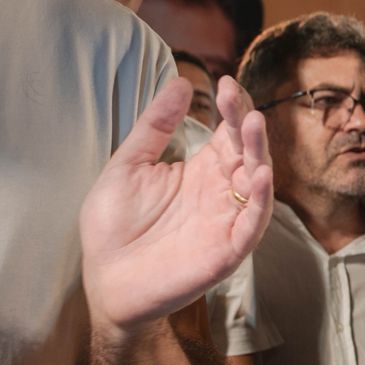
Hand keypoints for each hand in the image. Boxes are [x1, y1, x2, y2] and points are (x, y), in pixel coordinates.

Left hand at [81, 76, 272, 335]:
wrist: (105, 281)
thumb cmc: (113, 227)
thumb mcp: (128, 166)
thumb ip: (155, 127)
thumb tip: (181, 82)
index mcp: (201, 170)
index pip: (227, 133)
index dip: (231, 108)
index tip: (225, 82)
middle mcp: (221, 191)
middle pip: (246, 151)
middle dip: (246, 124)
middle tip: (237, 99)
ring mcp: (227, 219)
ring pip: (256, 182)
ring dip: (259, 152)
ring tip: (253, 124)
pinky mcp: (229, 249)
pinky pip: (252, 223)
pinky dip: (259, 200)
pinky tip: (258, 175)